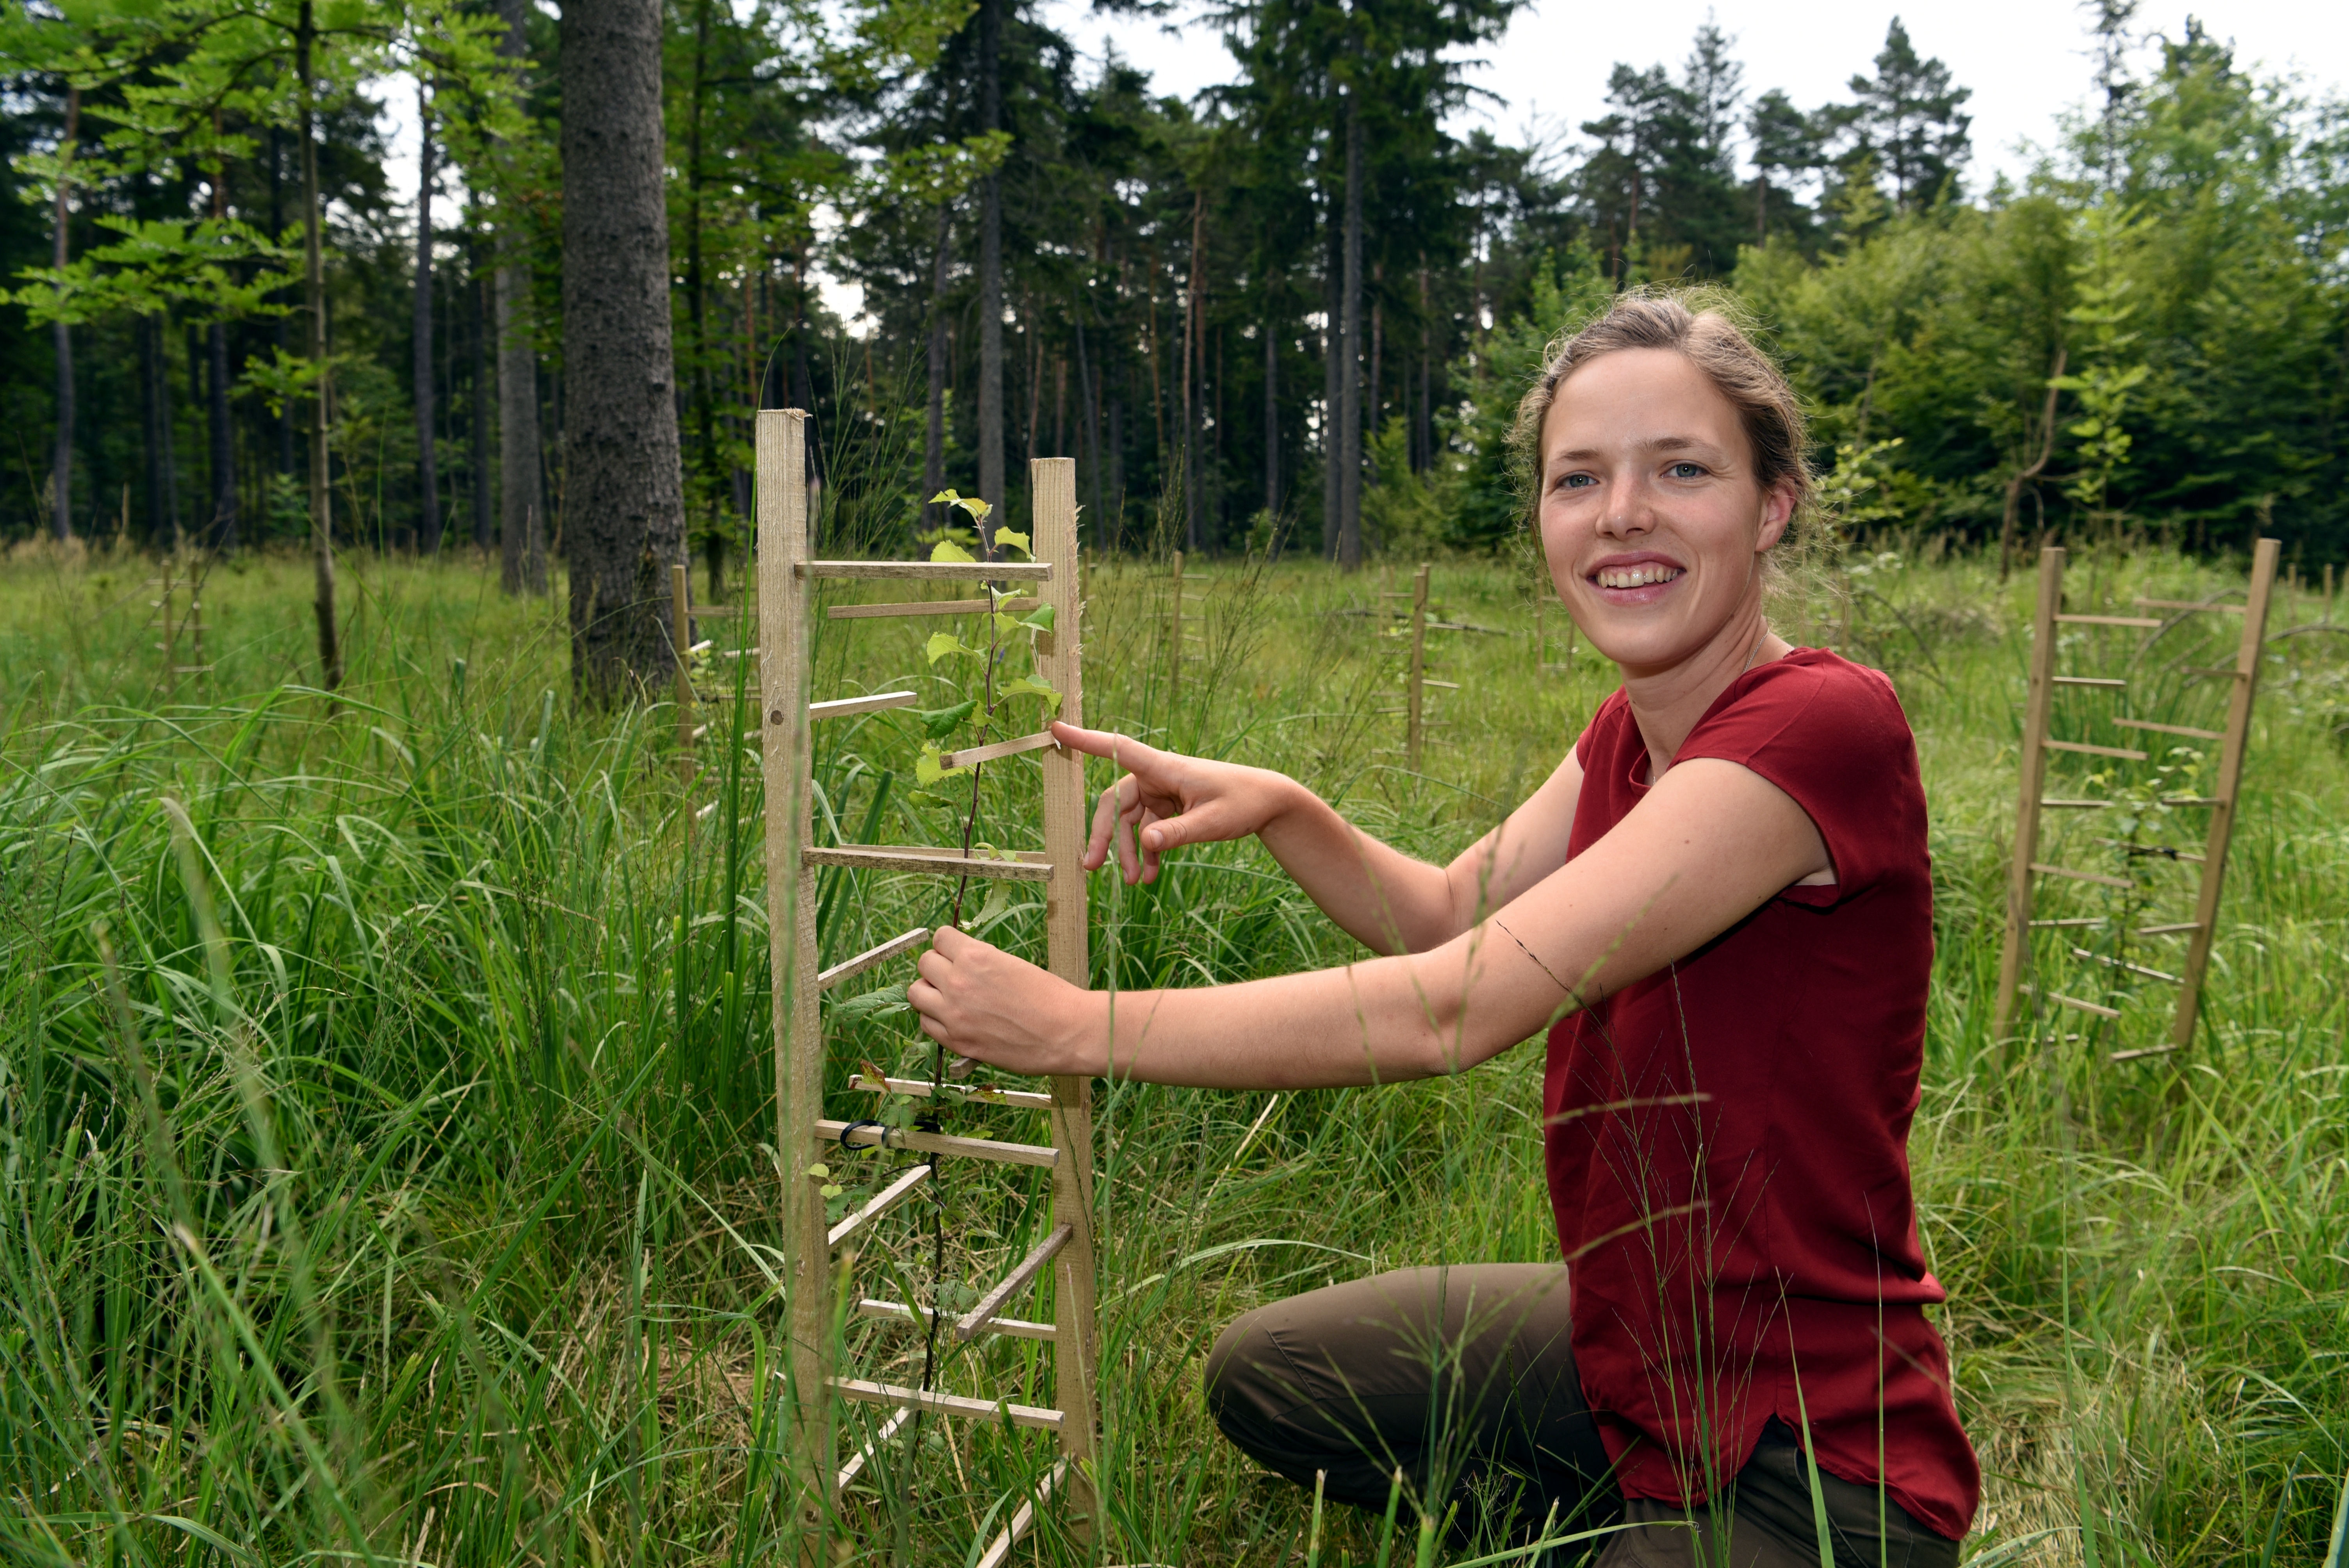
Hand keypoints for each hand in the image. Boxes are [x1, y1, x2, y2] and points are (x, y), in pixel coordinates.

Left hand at [908, 926, 1096, 1077]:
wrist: (1068, 1033)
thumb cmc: (1050, 997)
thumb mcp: (1012, 964)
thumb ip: (980, 962)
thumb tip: (961, 962)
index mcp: (976, 956)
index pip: (940, 938)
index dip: (949, 945)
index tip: (956, 953)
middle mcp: (959, 982)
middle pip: (924, 963)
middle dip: (937, 967)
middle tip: (952, 976)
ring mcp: (954, 1014)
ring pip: (916, 993)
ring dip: (929, 992)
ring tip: (948, 998)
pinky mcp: (957, 1041)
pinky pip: (926, 1024)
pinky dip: (935, 1020)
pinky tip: (953, 1019)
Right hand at [1049, 721, 1298, 883]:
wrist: (1269, 802)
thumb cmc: (1244, 802)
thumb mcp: (1214, 821)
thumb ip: (1179, 832)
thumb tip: (1146, 842)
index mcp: (1164, 767)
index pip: (1117, 747)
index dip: (1084, 740)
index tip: (1055, 727)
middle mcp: (1157, 777)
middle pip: (1117, 803)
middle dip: (1105, 836)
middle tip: (1093, 867)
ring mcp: (1162, 793)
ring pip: (1131, 822)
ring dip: (1129, 852)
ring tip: (1136, 883)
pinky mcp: (1169, 808)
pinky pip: (1148, 830)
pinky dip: (1147, 852)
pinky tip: (1150, 876)